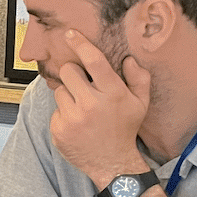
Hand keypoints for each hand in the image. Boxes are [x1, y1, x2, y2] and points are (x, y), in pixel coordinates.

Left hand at [50, 30, 150, 185]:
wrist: (112, 162)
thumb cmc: (125, 129)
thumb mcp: (140, 103)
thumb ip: (139, 78)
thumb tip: (128, 59)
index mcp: (112, 93)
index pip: (93, 61)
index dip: (80, 44)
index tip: (69, 34)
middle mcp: (91, 104)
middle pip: (69, 71)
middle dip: (74, 74)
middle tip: (83, 85)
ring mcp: (72, 118)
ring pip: (60, 90)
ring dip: (69, 95)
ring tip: (82, 108)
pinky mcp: (58, 129)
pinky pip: (55, 110)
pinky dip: (64, 113)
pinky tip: (77, 123)